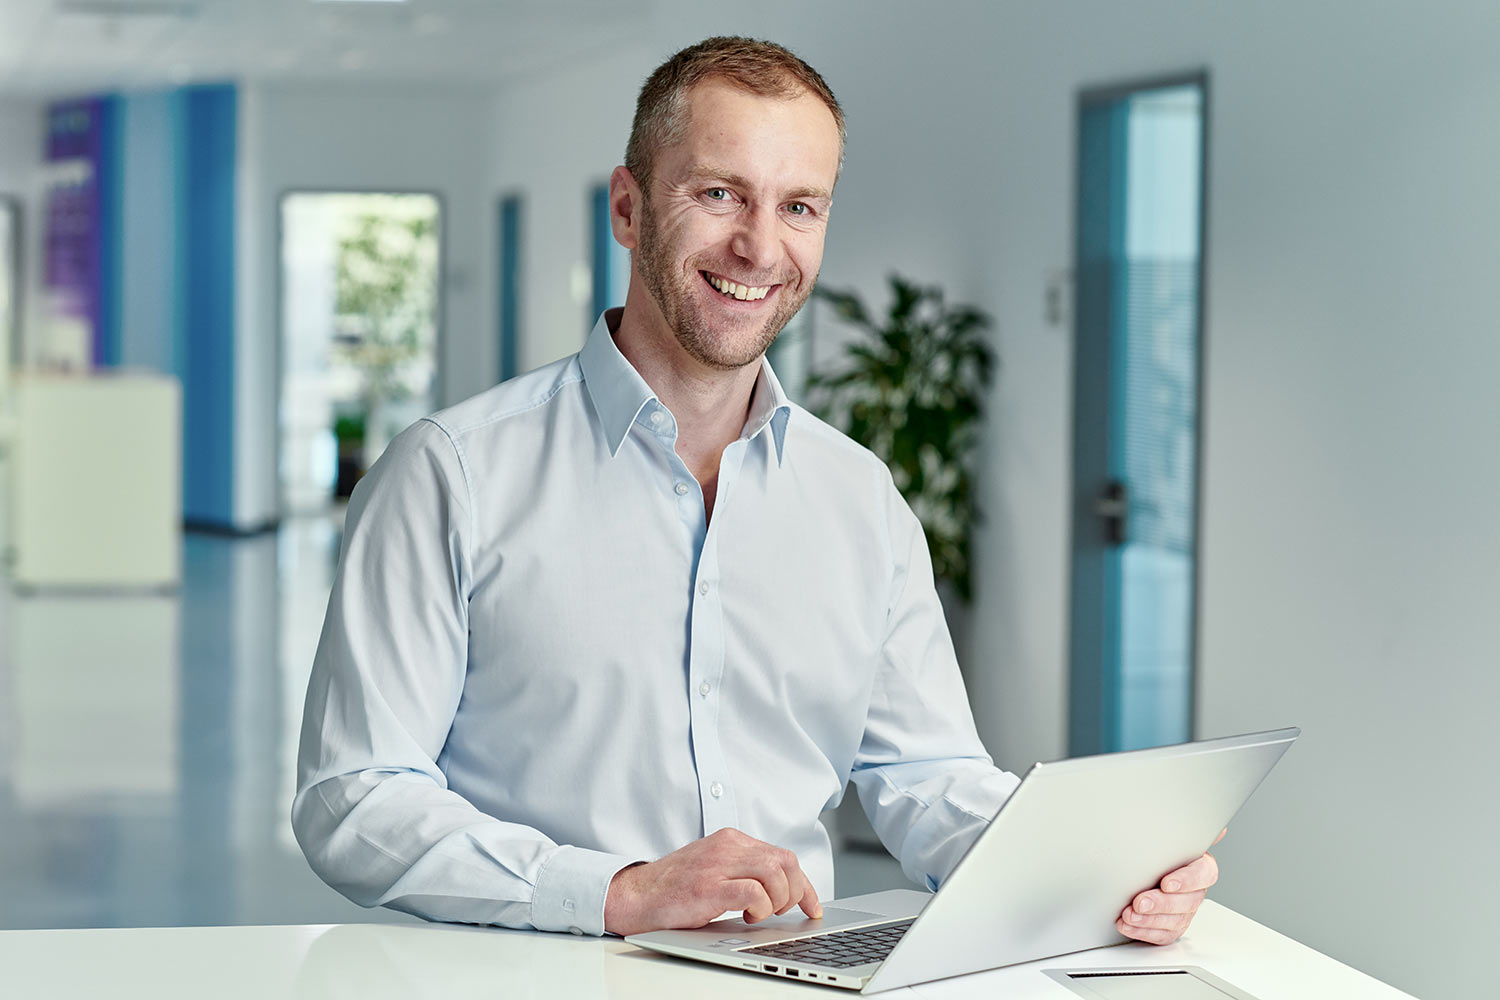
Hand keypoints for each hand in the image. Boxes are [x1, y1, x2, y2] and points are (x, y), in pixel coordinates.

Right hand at [604, 828, 822, 935]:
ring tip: (761, 914)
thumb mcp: (714, 869)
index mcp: (731, 840)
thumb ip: (743, 870)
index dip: (804, 884)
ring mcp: (718, 865)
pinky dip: (760, 906)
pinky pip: (753, 891)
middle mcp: (728, 846)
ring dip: (778, 900)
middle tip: (781, 913)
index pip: (783, 856)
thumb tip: (781, 890)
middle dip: (795, 892)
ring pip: (774, 873)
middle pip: (785, 862)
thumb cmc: (675, 888)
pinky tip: (748, 916)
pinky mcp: (709, 887)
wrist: (636, 895)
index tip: (812, 906)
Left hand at [1116, 829, 1224, 945]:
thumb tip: (1218, 827)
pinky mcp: (1171, 927)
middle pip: (1187, 902)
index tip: (1167, 883)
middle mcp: (1195, 891)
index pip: (1203, 873)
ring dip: (1149, 920)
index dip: (1186, 880)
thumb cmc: (1159, 850)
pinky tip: (1127, 925)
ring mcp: (1184, 911)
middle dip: (1161, 904)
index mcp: (1200, 866)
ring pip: (1174, 921)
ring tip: (1129, 915)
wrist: (1142, 867)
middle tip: (1139, 902)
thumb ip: (1188, 830)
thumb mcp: (1170, 836)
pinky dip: (1142, 932)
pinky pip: (1161, 935)